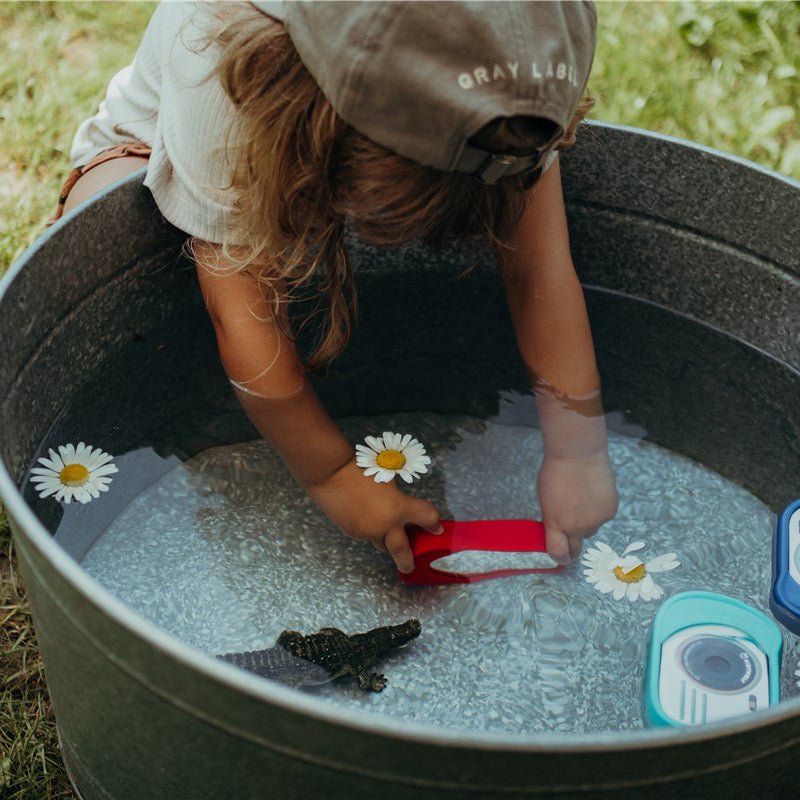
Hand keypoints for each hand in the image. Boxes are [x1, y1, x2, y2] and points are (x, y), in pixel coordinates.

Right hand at [305, 459, 441, 572]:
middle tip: (410, 567)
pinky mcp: (352, 532)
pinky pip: (366, 536)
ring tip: (387, 534)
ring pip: (381, 544)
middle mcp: (385, 525)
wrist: (331, 474)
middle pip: (402, 551)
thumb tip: (402, 510)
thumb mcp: (388, 481)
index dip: (433, 523)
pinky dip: (369, 530)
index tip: (436, 528)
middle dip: (408, 561)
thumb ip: (398, 499)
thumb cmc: (361, 469)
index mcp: (399, 508)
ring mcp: (367, 532)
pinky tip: (365, 518)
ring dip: (387, 542)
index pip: (426, 518)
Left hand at [537, 449, 617, 564]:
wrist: (579, 454)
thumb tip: (558, 530)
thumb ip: (552, 519)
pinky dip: (598, 510)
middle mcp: (577, 527)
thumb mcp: (546, 499)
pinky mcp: (610, 512)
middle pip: (576, 549)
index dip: (559, 558)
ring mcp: (596, 521)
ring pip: (591, 530)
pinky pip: (602, 518)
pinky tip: (593, 493)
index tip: (560, 558)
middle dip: (573, 548)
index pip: (558, 554)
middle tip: (570, 540)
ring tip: (581, 500)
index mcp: (556, 524)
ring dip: (586, 523)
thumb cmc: (556, 471)